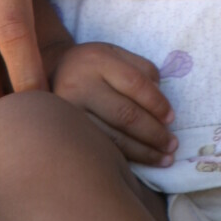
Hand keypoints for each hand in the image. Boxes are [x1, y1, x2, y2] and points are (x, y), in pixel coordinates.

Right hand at [50, 42, 175, 165]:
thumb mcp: (115, 55)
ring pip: (111, 138)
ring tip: (163, 159)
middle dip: (153, 133)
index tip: (172, 119)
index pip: (135, 83)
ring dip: (142, 152)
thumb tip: (161, 99)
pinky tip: (138, 165)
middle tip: (172, 146)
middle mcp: (79, 84)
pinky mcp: (63, 134)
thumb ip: (142, 70)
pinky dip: (122, 159)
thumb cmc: (92, 66)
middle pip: (124, 114)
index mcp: (97, 60)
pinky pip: (98, 149)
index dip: (157, 103)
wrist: (48, 72)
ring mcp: (68, 112)